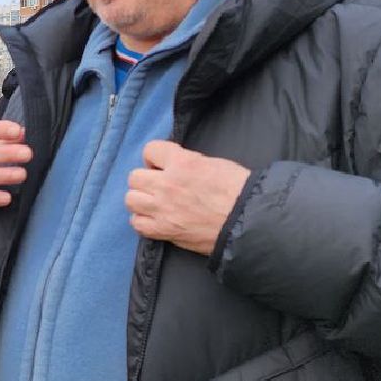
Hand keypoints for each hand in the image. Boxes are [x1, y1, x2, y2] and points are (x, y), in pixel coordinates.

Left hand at [125, 141, 250, 256]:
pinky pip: (137, 224)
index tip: (163, 165)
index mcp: (182, 163)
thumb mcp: (214, 163)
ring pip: (131, 199)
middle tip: (159, 185)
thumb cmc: (239, 190)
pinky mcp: (164, 230)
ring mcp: (162, 209)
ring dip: (141, 200)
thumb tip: (175, 166)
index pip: (150, 150)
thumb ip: (188, 163)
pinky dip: (143, 221)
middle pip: (134, 177)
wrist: (249, 220)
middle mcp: (167, 185)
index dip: (155, 158)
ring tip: (155, 203)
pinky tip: (155, 219)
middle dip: (146, 179)